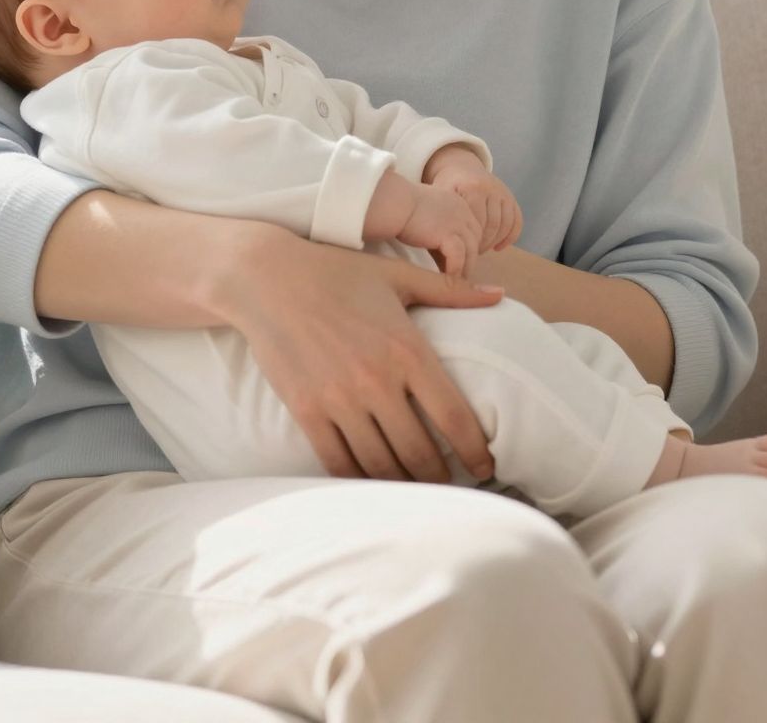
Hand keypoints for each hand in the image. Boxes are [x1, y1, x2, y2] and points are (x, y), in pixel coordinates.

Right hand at [228, 231, 503, 482]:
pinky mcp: (306, 412)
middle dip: (442, 478)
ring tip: (418, 493)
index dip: (475, 451)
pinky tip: (373, 485)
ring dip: (403, 485)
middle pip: (420, 452)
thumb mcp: (398, 276)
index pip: (454, 417)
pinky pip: (338, 463)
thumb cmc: (336, 272)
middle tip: (453, 487)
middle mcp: (377, 381)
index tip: (486, 466)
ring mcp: (339, 400)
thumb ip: (451, 291)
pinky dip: (359, 481)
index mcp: (407, 350)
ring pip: (380, 465)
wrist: (266, 278)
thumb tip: (500, 294)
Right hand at [395, 183, 485, 278]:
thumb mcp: (427, 210)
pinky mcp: (447, 234)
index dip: (468, 246)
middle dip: (470, 258)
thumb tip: (437, 243)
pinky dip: (454, 270)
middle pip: (475, 240)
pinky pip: (458, 257)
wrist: (392, 201)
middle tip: (461, 275)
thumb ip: (437, 222)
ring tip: (456, 282)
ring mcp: (457, 222)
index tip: (461, 260)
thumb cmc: (400, 206)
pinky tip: (446, 279)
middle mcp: (462, 211)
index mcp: (458, 203)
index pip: (473, 228)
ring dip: (464, 268)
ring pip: (470, 251)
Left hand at [426, 156, 523, 254]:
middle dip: (483, 243)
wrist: (460, 167)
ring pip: (506, 224)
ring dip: (494, 241)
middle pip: (492, 225)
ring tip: (481, 250)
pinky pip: (517, 220)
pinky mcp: (510, 197)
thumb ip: (442, 217)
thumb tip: (444, 248)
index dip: (471, 240)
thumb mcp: (440, 196)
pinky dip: (510, 236)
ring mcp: (503, 192)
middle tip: (471, 254)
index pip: (477, 223)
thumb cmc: (447, 187)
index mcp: (473, 188)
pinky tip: (498, 247)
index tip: (462, 251)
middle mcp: (491, 188)